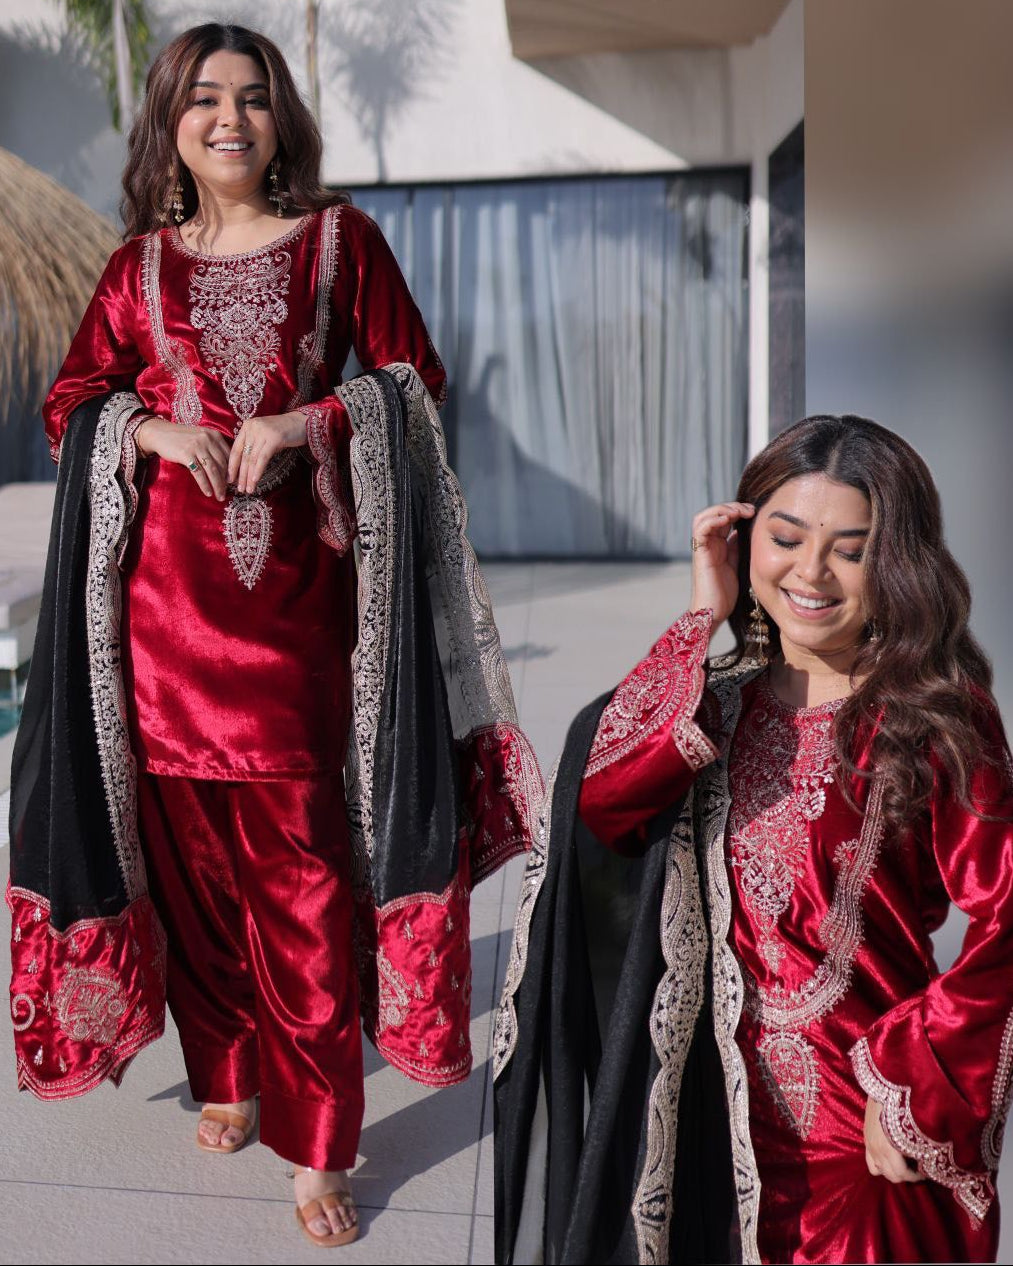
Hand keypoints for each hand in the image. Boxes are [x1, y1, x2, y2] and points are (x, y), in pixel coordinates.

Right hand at [134, 416, 231, 500]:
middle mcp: (208, 439)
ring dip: (217, 486)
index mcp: (214, 435)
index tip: (233, 483)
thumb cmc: (182, 438)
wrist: (159, 433)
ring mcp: (197, 446)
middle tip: (227, 493)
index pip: (228, 456)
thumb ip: (214, 448)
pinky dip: (205, 485)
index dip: (232, 471)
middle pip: (222, 464)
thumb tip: (227, 469)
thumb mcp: (201, 437)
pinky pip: (199, 473)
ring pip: (212, 470)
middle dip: (225, 481)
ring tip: (219, 496)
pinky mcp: (186, 454)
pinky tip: (208, 492)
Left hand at [228, 411, 308, 493]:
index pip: (236, 449)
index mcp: (247, 427)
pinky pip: (263, 458)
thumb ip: (255, 448)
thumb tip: (245, 470)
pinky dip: (258, 470)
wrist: (302, 423)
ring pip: (252, 458)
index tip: (230, 480)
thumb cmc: (284, 432)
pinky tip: (255, 480)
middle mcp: (252, 427)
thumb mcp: (264, 437)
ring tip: (248, 489)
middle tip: (240, 489)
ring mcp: (262, 432)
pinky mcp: (274, 438)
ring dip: (249, 476)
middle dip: (241, 475)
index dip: (232, 466)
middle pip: (244, 455)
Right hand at [688, 501, 754, 624]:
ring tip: (738, 513)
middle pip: (713, 513)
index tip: (754, 512)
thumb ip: (739, 547)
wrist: (714, 611)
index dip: (737, 510)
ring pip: (704, 517)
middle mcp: (708, 544)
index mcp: (718, 545)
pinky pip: (700, 529)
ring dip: (721, 510)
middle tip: (749, 510)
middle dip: (731, 506)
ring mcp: (703, 548)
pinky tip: (728, 520)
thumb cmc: (726, 593)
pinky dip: (713, 520)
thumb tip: (747, 530)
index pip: (723, 517)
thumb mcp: (738, 563)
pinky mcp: (700, 553)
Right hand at [864, 1098, 922, 1182]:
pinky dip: (879, 1163)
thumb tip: (926, 1162)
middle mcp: (875, 1149)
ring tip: (901, 1164)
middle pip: (889, 1175)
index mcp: (888, 1149)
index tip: (925, 1173)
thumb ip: (918, 1150)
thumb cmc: (902, 1106)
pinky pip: (870, 1160)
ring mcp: (868, 1143)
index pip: (901, 1174)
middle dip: (904, 1175)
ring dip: (890, 1171)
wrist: (885, 1083)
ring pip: (877, 1170)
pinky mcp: (865, 1136)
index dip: (915, 1177)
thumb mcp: (914, 1130)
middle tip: (916, 1169)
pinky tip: (889, 1156)